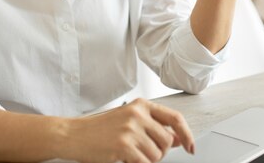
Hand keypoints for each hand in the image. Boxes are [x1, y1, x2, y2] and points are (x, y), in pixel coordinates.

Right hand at [65, 98, 193, 162]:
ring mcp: (131, 130)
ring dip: (145, 161)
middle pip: (166, 142)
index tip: (191, 147)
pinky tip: (124, 159)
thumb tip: (177, 139)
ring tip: (128, 154)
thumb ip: (153, 127)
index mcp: (141, 105)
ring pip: (156, 156)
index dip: (187, 134)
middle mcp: (138, 114)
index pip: (175, 118)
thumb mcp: (129, 121)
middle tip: (141, 153)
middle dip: (158, 153)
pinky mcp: (123, 146)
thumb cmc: (99, 129)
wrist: (73, 135)